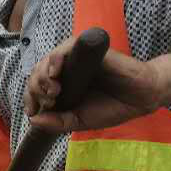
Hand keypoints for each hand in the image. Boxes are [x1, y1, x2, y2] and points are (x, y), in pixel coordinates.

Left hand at [23, 37, 165, 132]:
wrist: (141, 98)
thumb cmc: (111, 108)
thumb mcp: (79, 121)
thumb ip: (57, 122)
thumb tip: (33, 121)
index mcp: (62, 87)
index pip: (35, 88)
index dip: (29, 98)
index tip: (32, 111)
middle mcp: (66, 72)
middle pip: (37, 74)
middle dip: (35, 88)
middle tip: (48, 100)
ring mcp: (76, 60)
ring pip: (47, 61)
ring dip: (42, 76)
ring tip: (52, 90)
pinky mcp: (87, 51)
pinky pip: (65, 48)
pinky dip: (56, 59)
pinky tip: (55, 72)